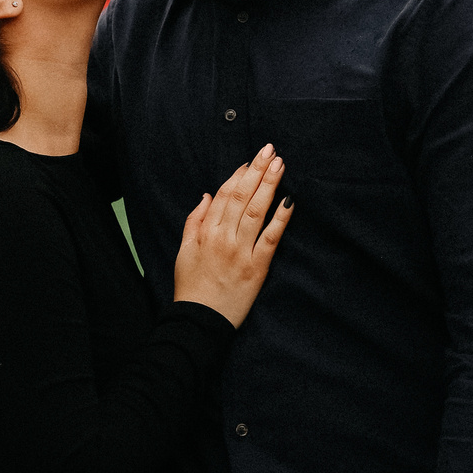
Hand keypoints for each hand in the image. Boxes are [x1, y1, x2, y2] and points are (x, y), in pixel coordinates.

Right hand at [172, 145, 292, 327]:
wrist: (198, 322)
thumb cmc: (190, 287)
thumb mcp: (183, 251)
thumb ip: (194, 221)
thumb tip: (207, 195)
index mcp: (206, 232)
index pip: (224, 195)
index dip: (239, 175)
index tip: (251, 161)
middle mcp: (223, 238)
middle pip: (242, 197)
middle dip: (257, 171)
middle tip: (270, 150)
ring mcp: (241, 252)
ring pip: (256, 211)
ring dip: (269, 186)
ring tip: (280, 165)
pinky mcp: (257, 269)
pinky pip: (270, 239)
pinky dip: (280, 219)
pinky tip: (289, 202)